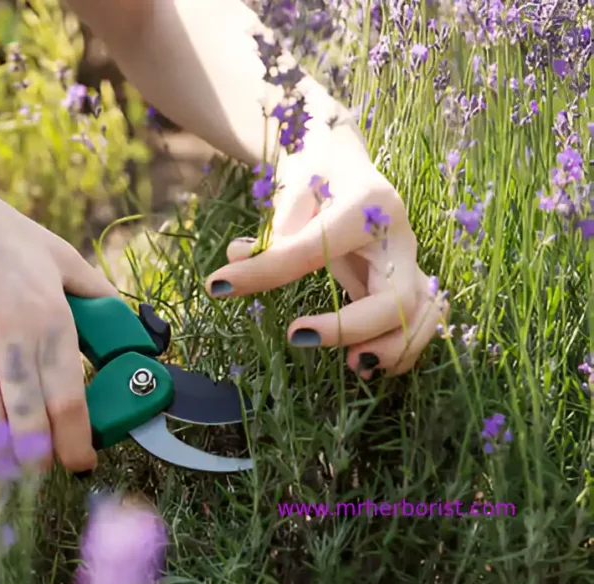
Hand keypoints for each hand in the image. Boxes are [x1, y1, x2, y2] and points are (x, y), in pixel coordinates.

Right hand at [0, 155, 116, 474]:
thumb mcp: (57, 252)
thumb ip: (93, 289)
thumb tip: (127, 319)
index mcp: (51, 317)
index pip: (69, 400)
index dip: (77, 444)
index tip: (81, 463)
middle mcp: (13, 338)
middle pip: (31, 424)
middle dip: (41, 462)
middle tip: (42, 470)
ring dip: (0, 462)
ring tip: (7, 471)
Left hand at [204, 124, 448, 377]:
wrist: (346, 158)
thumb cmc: (318, 167)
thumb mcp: (295, 181)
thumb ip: (274, 222)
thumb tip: (238, 258)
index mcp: (368, 204)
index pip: (314, 248)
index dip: (265, 272)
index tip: (219, 286)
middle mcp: (400, 236)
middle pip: (398, 297)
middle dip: (352, 327)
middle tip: (296, 336)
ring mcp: (407, 262)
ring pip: (422, 316)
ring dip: (393, 348)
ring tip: (352, 367)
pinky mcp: (402, 282)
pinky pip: (418, 321)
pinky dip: (401, 347)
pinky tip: (365, 362)